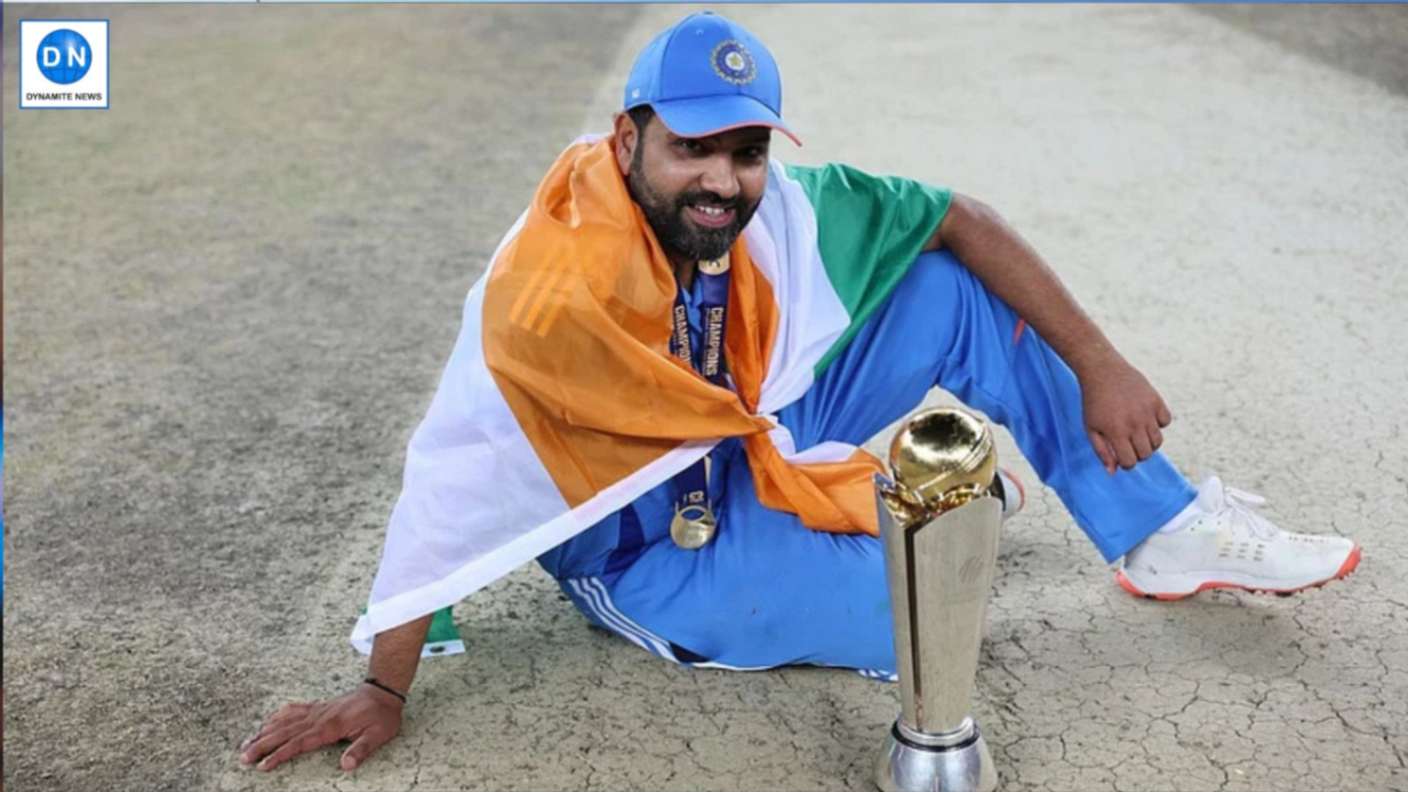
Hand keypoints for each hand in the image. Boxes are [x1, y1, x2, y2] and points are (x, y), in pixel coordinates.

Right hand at [239, 684, 402, 772]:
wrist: (382, 692)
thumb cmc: (381, 716)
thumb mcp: (378, 734)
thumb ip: (361, 749)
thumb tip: (346, 765)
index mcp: (331, 726)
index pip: (300, 742)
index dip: (281, 754)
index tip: (263, 764)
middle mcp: (319, 717)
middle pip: (285, 732)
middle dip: (263, 745)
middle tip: (244, 757)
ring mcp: (317, 711)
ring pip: (285, 721)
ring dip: (265, 732)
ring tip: (246, 743)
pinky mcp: (318, 707)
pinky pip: (294, 710)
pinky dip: (278, 716)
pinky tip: (267, 722)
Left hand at [1077, 356, 1171, 472]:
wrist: (1102, 371)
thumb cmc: (1094, 402)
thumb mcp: (1091, 428)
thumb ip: (1102, 451)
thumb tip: (1113, 472)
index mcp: (1116, 432)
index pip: (1130, 462)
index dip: (1125, 463)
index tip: (1120, 454)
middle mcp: (1134, 423)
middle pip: (1146, 454)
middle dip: (1137, 454)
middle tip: (1127, 443)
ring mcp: (1147, 412)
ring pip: (1158, 441)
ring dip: (1148, 442)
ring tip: (1136, 432)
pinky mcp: (1156, 400)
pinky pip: (1166, 421)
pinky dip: (1158, 423)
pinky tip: (1145, 417)